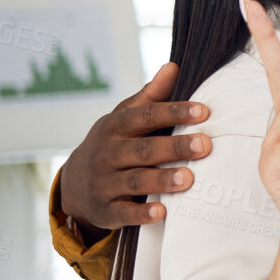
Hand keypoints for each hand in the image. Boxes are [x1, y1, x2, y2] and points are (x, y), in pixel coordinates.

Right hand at [58, 63, 211, 236]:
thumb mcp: (123, 118)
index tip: (204, 111)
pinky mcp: (106, 210)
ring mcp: (104, 183)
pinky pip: (124, 213)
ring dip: (162, 179)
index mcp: (114, 127)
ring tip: (189, 178)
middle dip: (174, 147)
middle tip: (206, 145)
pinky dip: (142, 213)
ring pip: (135, 180)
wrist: (74, 184)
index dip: (174, 112)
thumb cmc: (112, 144)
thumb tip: (173, 66)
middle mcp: (107, 154)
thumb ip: (150, 96)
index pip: (146, 116)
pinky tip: (162, 212)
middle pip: (143, 149)